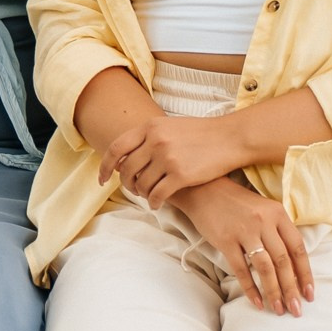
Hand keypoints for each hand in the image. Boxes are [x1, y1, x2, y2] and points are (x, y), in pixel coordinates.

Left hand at [100, 113, 245, 206]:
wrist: (229, 138)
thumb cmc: (201, 133)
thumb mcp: (170, 126)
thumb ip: (148, 137)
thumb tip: (125, 156)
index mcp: (150, 126)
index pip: (116, 148)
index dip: (105, 166)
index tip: (102, 179)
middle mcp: (155, 141)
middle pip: (127, 170)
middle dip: (126, 184)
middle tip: (133, 189)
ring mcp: (167, 158)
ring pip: (142, 185)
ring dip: (142, 194)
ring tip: (149, 196)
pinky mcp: (180, 175)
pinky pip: (157, 195)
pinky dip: (154, 203)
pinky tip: (158, 204)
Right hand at [173, 178, 315, 317]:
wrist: (206, 190)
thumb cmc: (238, 204)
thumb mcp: (264, 210)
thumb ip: (279, 232)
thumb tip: (293, 267)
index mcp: (278, 213)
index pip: (297, 248)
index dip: (305, 273)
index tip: (309, 294)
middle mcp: (264, 221)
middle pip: (283, 261)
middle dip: (291, 289)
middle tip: (296, 309)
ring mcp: (245, 230)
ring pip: (265, 267)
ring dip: (273, 291)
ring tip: (278, 309)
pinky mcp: (226, 240)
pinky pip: (241, 269)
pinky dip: (250, 288)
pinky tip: (257, 302)